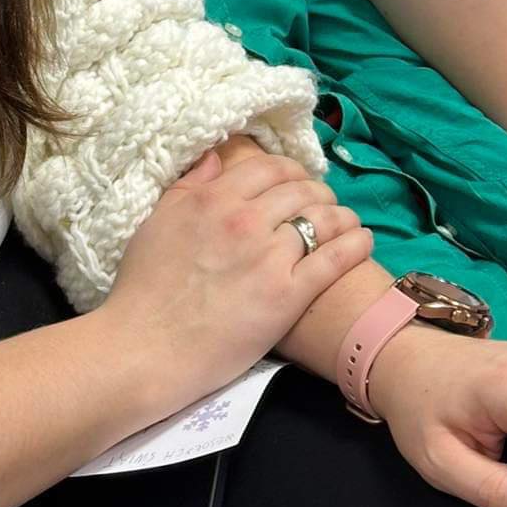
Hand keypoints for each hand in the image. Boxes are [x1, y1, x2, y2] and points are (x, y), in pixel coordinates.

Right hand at [103, 148, 371, 410]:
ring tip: (348, 220)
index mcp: (214, 199)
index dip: (291, 171)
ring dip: (341, 215)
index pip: (269, 168)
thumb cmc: (143, 289)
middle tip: (325, 201)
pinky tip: (363, 240)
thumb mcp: (156, 223)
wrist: (145, 348)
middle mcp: (246, 219)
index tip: (298, 180)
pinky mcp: (288, 294)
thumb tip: (215, 158)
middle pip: (300, 190)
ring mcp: (270, 256)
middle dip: (319, 191)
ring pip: (322, 220)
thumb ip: (188, 187)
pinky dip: (354, 244)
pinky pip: (333, 260)